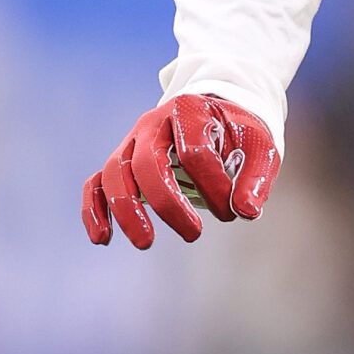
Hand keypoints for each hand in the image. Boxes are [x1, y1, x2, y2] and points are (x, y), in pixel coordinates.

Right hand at [82, 93, 279, 248]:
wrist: (215, 114)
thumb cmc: (237, 133)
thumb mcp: (260, 147)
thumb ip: (256, 178)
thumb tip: (245, 211)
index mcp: (189, 111)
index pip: (194, 152)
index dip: (214, 187)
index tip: (233, 211)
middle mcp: (153, 123)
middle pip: (146, 162)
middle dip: (167, 203)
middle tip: (194, 234)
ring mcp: (132, 141)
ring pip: (114, 172)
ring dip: (126, 210)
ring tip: (145, 243)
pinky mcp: (121, 161)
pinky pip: (96, 183)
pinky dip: (94, 210)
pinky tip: (102, 239)